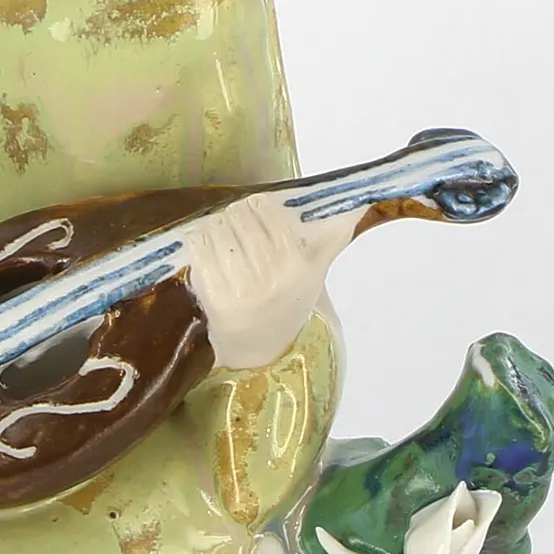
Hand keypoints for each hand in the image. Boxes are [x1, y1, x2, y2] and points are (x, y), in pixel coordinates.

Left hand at [183, 194, 350, 369]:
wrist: (263, 348)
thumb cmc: (288, 302)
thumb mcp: (314, 273)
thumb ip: (330, 240)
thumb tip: (354, 208)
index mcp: (296, 264)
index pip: (266, 211)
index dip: (255, 205)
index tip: (252, 209)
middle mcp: (270, 275)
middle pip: (238, 218)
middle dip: (233, 215)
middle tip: (232, 222)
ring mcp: (240, 287)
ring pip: (217, 231)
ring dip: (214, 227)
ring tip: (219, 235)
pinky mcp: (213, 296)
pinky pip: (199, 250)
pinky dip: (199, 241)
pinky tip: (204, 246)